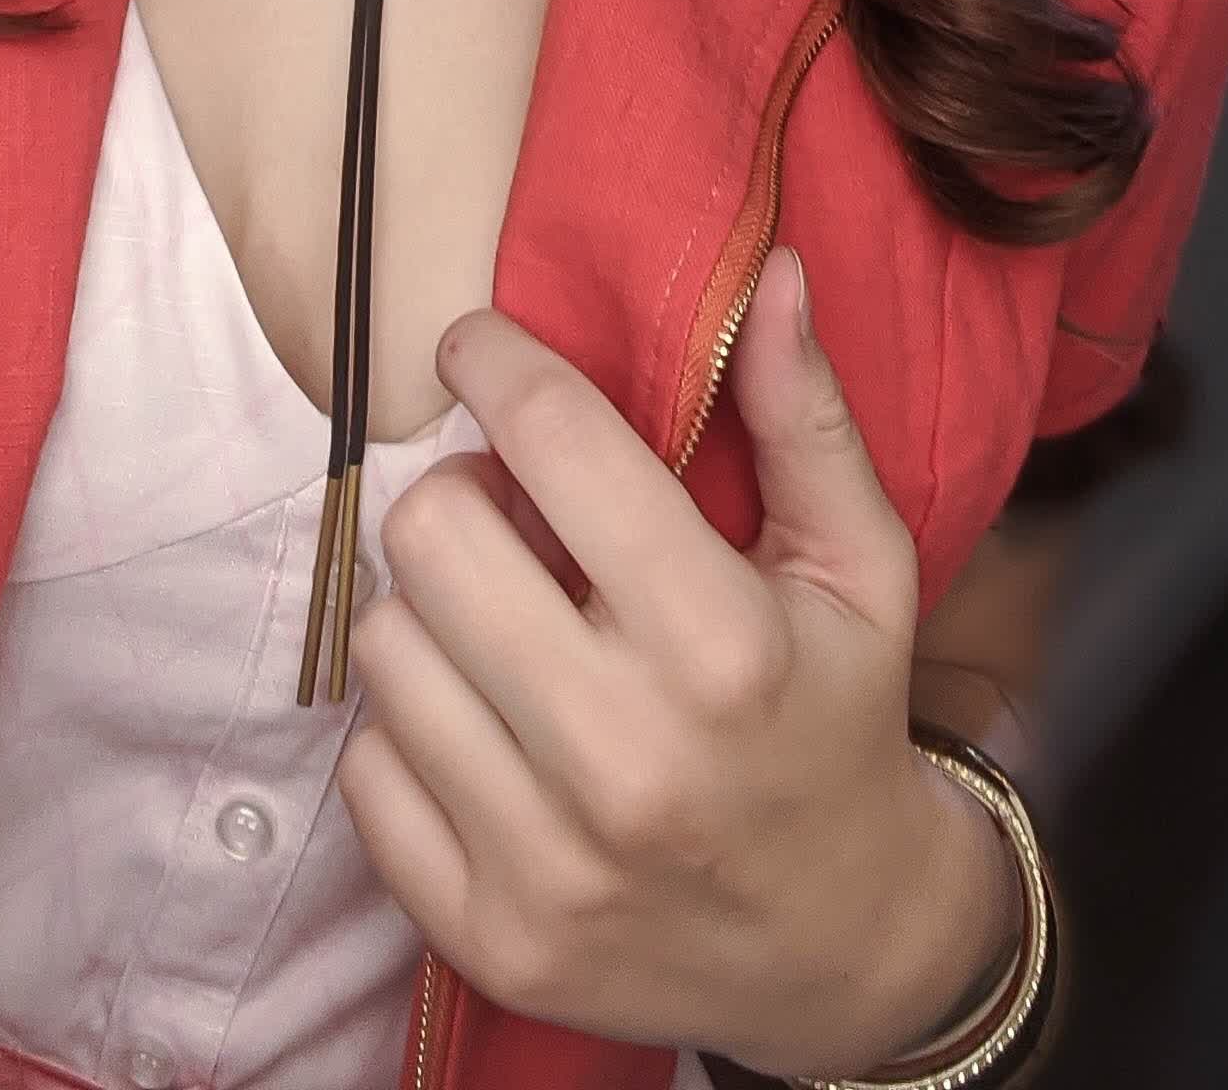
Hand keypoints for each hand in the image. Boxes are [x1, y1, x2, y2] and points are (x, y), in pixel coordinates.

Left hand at [334, 251, 1018, 1075]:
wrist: (842, 953)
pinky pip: (367, 772)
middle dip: (461, 495)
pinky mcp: (488, 936)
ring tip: (500, 622)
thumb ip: (809, 417)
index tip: (478, 345)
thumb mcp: (860, 567)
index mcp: (726, 648)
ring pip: (386, 644)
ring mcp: (549, 863)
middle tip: (503, 509)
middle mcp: (628, 758)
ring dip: (432, 613)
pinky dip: (411, 731)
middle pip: (432, 534)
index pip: (556, 444)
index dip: (497, 364)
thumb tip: (777, 274)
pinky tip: (483, 722)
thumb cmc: (839, 720)